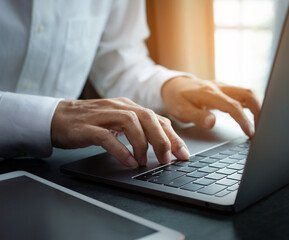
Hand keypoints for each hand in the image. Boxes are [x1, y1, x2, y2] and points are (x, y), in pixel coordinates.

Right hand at [51, 98, 189, 167]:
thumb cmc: (90, 122)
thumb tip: (161, 143)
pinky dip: (121, 150)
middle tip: (166, 159)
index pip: (157, 119)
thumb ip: (137, 128)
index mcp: (128, 106)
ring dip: (142, 144)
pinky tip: (128, 162)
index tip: (182, 154)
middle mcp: (118, 107)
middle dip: (162, 139)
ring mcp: (102, 115)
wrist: (56, 117)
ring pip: (131, 123)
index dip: (172, 136)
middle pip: (148, 117)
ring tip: (144, 161)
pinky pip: (107, 137)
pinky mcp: (87, 127)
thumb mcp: (117, 122)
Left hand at [161, 77, 260, 137]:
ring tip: (261, 125)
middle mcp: (220, 87)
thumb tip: (212, 122)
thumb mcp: (181, 110)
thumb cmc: (177, 99)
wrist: (175, 86)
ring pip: (249, 92)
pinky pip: (244, 95)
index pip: (232, 106)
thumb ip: (197, 116)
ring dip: (259, 107)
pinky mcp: (227, 90)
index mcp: (209, 93)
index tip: (251, 133)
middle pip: (248, 93)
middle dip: (260, 110)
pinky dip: (253, 105)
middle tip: (262, 129)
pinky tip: (255, 117)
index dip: (243, 120)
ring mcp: (225, 87)